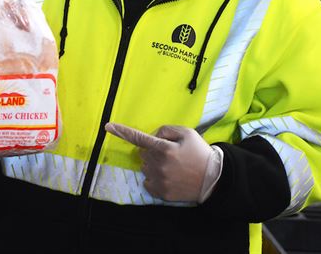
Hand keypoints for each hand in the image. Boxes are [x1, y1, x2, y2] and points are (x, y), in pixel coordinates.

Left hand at [105, 122, 222, 202]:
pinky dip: (153, 178)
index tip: (107, 126)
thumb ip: (166, 130)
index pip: (139, 138)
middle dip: (152, 151)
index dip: (122, 131)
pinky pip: (147, 182)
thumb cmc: (199, 152)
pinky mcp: (161, 193)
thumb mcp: (187, 133)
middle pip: (143, 153)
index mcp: (165, 148)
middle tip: (170, 153)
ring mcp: (159, 180)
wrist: (213, 178)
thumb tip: (152, 137)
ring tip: (172, 166)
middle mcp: (159, 165)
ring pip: (144, 167)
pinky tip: (168, 177)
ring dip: (153, 164)